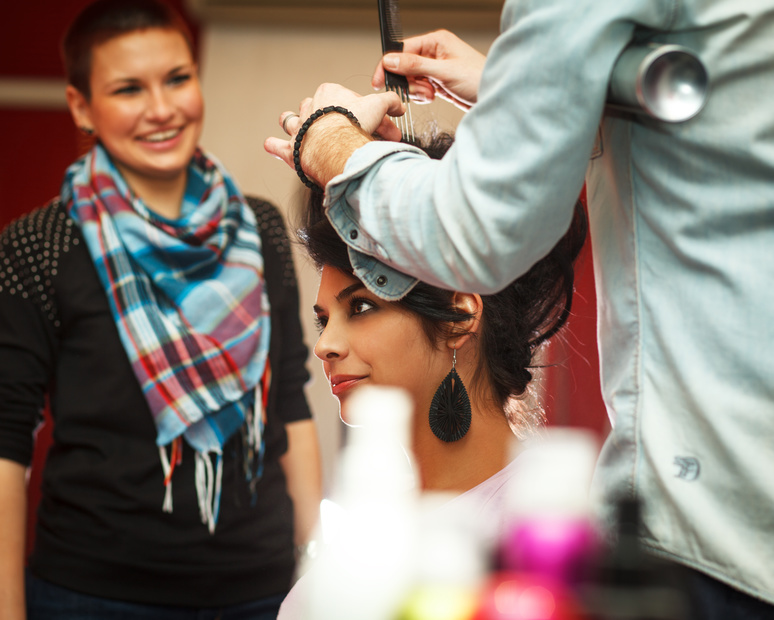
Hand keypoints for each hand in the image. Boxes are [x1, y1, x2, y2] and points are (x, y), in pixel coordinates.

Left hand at [264, 82, 404, 172]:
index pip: (348, 100)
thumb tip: (398, 106)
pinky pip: (276, 145)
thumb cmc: (353, 125)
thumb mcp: (379, 106)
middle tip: (344, 133)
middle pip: (318, 109)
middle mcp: (310, 108)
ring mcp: (299, 128)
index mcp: (329, 93)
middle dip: (330, 119)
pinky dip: (275, 146)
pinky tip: (274, 146)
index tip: (374, 126)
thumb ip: (390, 102)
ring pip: (291, 120)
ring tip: (301, 131)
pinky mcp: (291, 149)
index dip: (363, 113)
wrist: (336, 146)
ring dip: (295, 124)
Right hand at [371, 29, 485, 110]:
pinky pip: (419, 89)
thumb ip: (415, 65)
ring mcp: (435, 68)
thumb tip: (391, 60)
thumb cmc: (478, 79)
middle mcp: (434, 53)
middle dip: (409, 82)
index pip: (402, 50)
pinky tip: (433, 96)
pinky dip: (422, 95)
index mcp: (436, 41)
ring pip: (411, 80)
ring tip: (431, 94)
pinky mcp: (437, 83)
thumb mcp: (444, 72)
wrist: (493, 99)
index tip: (380, 81)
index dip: (389, 66)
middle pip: (404, 67)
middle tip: (421, 90)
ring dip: (416, 90)